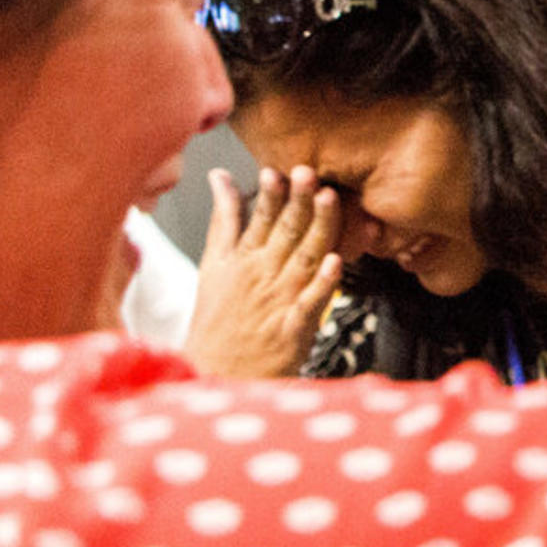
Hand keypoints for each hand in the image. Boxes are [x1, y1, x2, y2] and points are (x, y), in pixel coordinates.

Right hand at [182, 166, 342, 377]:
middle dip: (297, 201)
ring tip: (328, 200)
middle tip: (308, 172)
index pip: (258, 219)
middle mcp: (261, 277)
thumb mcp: (211, 266)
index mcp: (241, 260)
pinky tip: (335, 263)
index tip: (276, 171)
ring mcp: (278, 302)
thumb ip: (222, 220)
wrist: (214, 375)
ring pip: (303, 258)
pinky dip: (323, 283)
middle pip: (284, 233)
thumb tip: (220, 176)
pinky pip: (311, 303)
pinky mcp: (293, 330)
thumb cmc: (215, 321)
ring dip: (317, 228)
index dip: (270, 194)